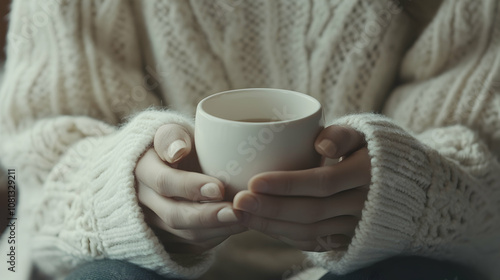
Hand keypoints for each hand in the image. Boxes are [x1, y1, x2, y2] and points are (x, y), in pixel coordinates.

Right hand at [134, 124, 245, 253]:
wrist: (164, 164)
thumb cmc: (175, 143)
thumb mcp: (170, 131)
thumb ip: (172, 137)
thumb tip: (177, 151)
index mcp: (141, 170)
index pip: (163, 182)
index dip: (190, 187)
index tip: (219, 188)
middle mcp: (143, 201)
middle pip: (174, 215)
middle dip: (208, 216)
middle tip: (238, 211)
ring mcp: (154, 222)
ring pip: (185, 234)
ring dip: (218, 229)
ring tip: (245, 218)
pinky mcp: (169, 237)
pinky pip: (193, 245)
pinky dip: (217, 237)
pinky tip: (238, 225)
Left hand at [234, 125, 370, 250]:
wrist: (403, 185)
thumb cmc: (372, 151)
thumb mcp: (364, 134)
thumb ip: (342, 134)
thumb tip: (320, 145)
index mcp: (367, 174)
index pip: (323, 182)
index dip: (287, 184)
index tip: (254, 181)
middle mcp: (365, 205)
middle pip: (312, 211)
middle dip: (271, 208)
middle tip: (239, 202)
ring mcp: (357, 226)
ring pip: (310, 231)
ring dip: (272, 225)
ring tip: (241, 215)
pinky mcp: (348, 239)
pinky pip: (314, 242)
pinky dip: (285, 236)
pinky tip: (263, 225)